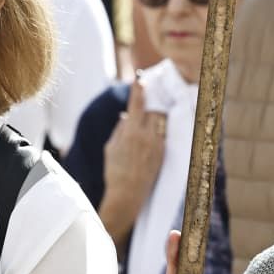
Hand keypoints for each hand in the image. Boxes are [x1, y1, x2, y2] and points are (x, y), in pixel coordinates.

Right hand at [102, 78, 166, 224]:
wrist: (127, 194)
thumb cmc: (114, 171)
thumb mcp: (111, 148)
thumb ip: (119, 129)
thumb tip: (126, 115)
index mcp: (131, 132)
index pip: (137, 104)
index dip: (139, 90)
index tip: (140, 79)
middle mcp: (147, 136)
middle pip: (154, 110)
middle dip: (150, 105)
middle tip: (147, 101)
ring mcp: (157, 144)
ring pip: (160, 121)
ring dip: (155, 118)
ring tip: (148, 119)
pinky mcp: (163, 152)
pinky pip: (162, 134)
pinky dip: (157, 131)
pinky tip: (150, 135)